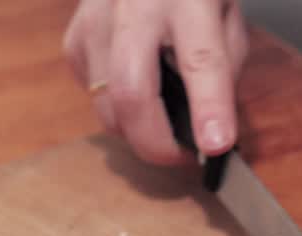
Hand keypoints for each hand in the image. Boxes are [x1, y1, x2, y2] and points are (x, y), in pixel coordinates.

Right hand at [62, 0, 248, 164]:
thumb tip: (209, 132)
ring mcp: (95, 21)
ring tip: (162, 123)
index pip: (200, 60)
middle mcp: (135, 7)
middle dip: (156, 142)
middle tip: (182, 156)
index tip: (214, 145)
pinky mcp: (74, 38)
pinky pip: (92, 97)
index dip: (208, 108)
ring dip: (137, 131)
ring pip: (106, 106)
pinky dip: (116, 109)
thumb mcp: (226, 19)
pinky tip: (135, 88)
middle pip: (131, 92)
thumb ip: (222, 72)